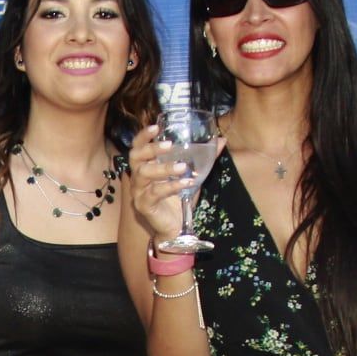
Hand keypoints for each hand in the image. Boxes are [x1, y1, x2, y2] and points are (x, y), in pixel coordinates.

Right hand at [126, 122, 214, 247]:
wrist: (175, 228)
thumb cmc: (179, 200)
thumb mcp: (193, 175)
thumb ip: (204, 159)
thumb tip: (221, 140)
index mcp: (146, 166)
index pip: (138, 146)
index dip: (144, 136)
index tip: (157, 127)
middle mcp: (138, 177)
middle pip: (136, 157)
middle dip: (151, 148)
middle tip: (169, 145)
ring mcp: (138, 192)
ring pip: (144, 174)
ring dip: (164, 168)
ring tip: (183, 167)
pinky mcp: (143, 205)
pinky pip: (155, 192)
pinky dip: (172, 186)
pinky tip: (187, 182)